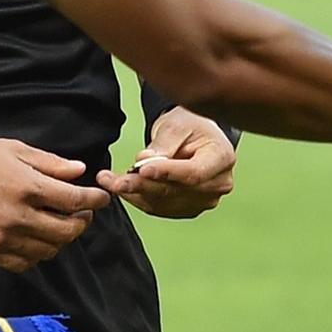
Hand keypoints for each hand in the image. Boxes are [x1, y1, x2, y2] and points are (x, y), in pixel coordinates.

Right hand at [0, 131, 109, 270]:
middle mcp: (17, 216)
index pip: (75, 201)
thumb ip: (50, 163)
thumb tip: (80, 173)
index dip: (95, 200)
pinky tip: (36, 240)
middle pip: (66, 231)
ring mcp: (2, 237)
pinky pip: (24, 263)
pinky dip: (36, 255)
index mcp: (27, 186)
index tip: (102, 198)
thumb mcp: (15, 149)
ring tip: (58, 226)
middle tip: (82, 214)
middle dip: (82, 222)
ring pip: (48, 251)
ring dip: (60, 240)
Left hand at [110, 108, 235, 219]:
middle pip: (176, 190)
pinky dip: (138, 199)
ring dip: (134, 193)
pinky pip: (160, 208)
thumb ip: (163, 144)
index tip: (141, 168)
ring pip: (164, 202)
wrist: (193, 136)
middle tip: (112, 179)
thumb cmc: (188, 124)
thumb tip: (144, 159)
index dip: (167, 173)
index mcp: (222, 158)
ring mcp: (205, 200)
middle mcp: (219, 184)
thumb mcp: (176, 124)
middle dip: (141, 184)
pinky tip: (121, 188)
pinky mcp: (189, 208)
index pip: (194, 173)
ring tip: (110, 181)